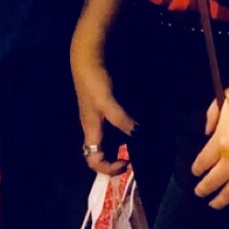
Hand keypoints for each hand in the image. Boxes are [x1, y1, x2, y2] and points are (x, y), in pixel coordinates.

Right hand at [70, 26, 134, 177]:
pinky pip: (113, 127)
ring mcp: (98, 118)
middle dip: (115, 160)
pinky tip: (137, 126)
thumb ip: (121, 119)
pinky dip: (124, 131)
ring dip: (121, 146)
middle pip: (100, 153)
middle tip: (135, 158)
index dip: (107, 168)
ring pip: (108, 141)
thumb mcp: (108, 102)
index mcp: (91, 131)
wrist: (88, 60)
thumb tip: (138, 135)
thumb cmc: (94, 82)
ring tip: (140, 145)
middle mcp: (93, 128)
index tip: (126, 163)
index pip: (93, 160)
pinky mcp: (104, 108)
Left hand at [191, 84, 228, 209]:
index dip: (196, 169)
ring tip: (215, 204)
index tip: (195, 172)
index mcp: (221, 142)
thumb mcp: (228, 97)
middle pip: (214, 181)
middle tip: (199, 193)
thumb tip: (206, 133)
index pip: (202, 163)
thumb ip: (212, 114)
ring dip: (221, 200)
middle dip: (204, 189)